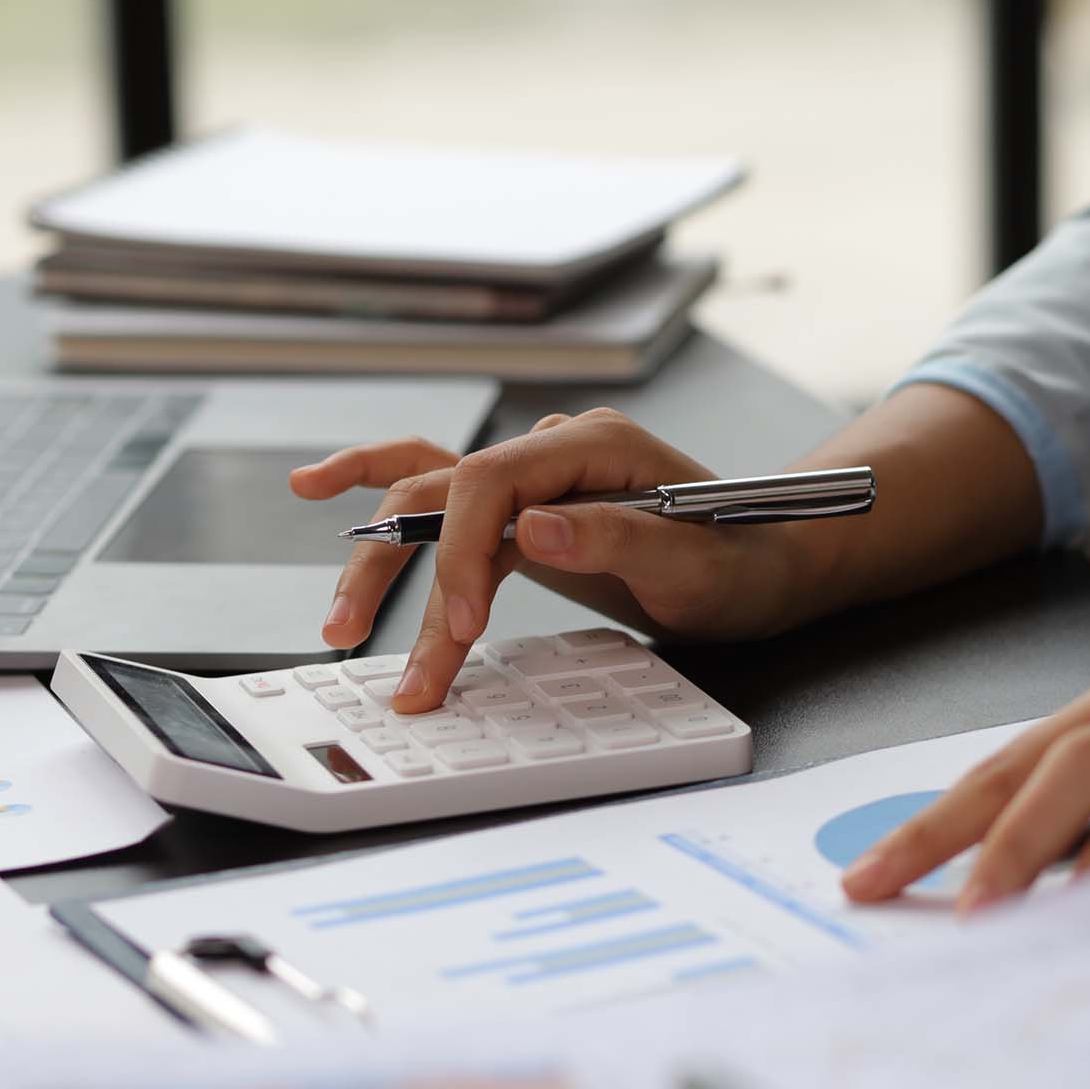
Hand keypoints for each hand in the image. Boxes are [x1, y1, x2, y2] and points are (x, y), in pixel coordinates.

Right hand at [289, 408, 816, 711]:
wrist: (769, 566)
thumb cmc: (742, 565)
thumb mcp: (694, 566)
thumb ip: (615, 539)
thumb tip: (530, 530)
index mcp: (594, 445)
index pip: (489, 483)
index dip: (460, 553)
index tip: (463, 627)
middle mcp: (553, 448)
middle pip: (441, 490)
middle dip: (397, 570)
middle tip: (362, 642)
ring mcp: (534, 475)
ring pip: (428, 497)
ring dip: (379, 556)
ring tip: (338, 620)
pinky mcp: (524, 509)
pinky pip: (443, 498)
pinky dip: (382, 498)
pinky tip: (320, 489)